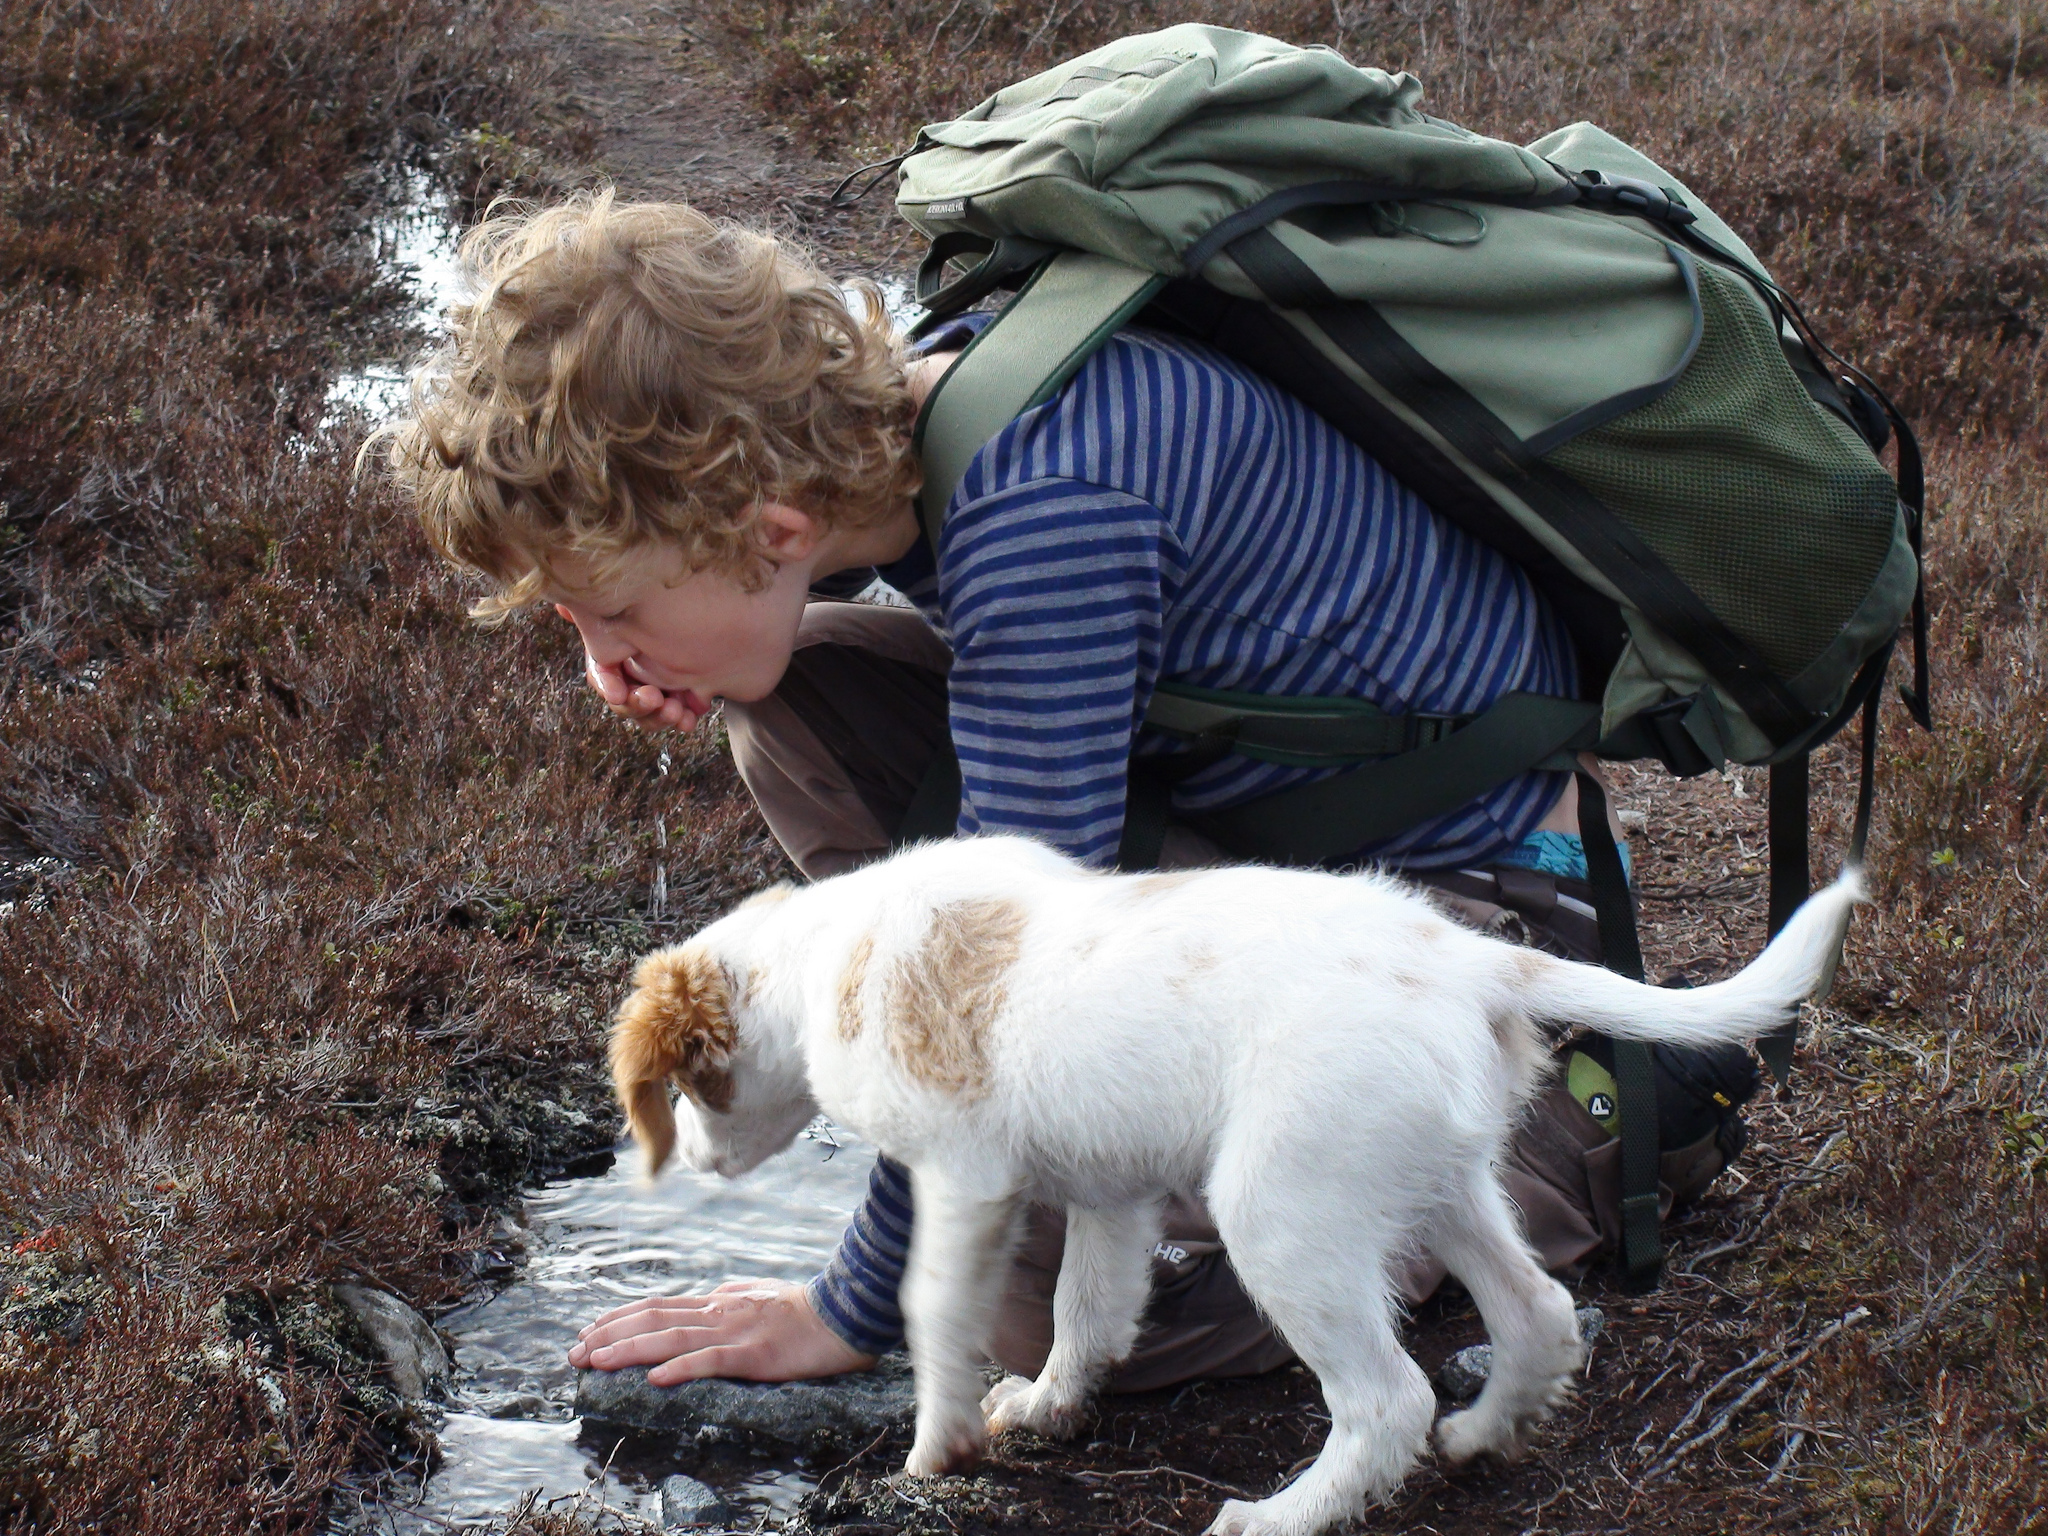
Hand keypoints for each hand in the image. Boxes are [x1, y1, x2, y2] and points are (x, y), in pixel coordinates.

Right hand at [558, 605, 703, 732]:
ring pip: (649, 716)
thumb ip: (595, 613)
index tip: (617, 692)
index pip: (601, 677)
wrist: (707, 621)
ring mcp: (655, 694)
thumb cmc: (657, 611)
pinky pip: (678, 718)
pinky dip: (682, 721)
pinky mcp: (681, 701)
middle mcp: (630, 681)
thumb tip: (561, 605)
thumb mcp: (625, 610)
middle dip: (636, 704)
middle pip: (624, 703)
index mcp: (612, 660)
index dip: (607, 685)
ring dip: (658, 717)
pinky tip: (689, 720)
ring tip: (675, 710)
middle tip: (653, 697)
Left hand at [567, 1279, 876, 1384]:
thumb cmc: (804, 1309)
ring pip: (672, 1339)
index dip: (619, 1317)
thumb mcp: (758, 1296)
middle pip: (654, 1319)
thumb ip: (729, 1299)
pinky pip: (712, 1361)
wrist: (845, 1313)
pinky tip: (655, 1378)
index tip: (588, 1330)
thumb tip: (705, 1301)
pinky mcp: (756, 1353)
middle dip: (609, 1335)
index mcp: (719, 1301)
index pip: (658, 1306)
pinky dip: (680, 1369)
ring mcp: (736, 1331)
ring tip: (596, 1361)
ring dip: (629, 1350)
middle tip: (574, 1352)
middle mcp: (719, 1311)